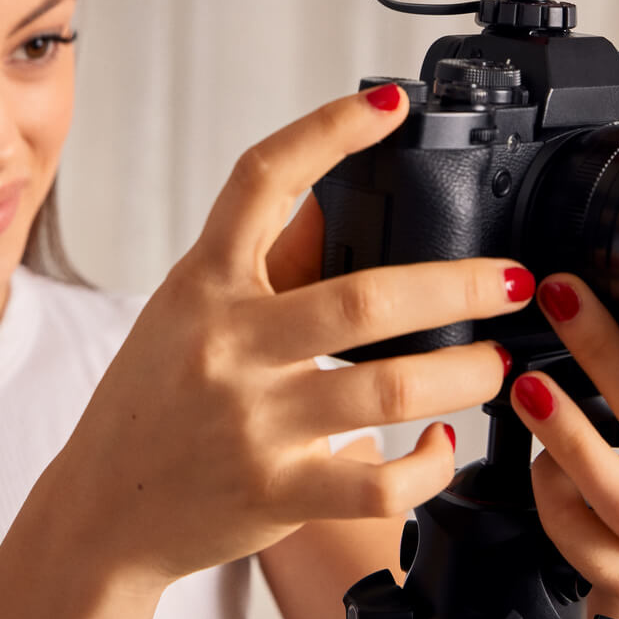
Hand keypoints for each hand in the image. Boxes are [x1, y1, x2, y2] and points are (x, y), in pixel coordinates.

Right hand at [51, 84, 519, 587]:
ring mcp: (253, 422)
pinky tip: (444, 444)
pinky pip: (377, 483)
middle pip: (364, 299)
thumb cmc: (150, 404)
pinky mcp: (276, 492)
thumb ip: (260, 258)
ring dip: (465, 372)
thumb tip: (333, 192)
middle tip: (513, 280)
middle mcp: (228, 345)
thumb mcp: (186, 309)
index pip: (262, 182)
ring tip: (497, 361)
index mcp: (204, 284)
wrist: (105, 512)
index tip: (387, 105)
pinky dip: (430, 463)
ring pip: (391, 390)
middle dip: (460, 285)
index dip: (327, 131)